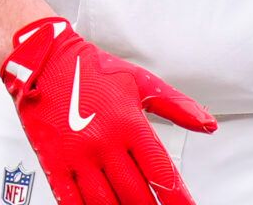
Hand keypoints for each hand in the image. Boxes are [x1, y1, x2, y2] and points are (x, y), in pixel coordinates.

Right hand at [2, 17, 215, 204]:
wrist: (44, 61)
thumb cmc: (93, 71)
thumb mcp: (141, 83)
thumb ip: (178, 107)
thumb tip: (208, 125)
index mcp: (129, 123)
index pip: (159, 170)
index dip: (175, 195)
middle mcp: (105, 143)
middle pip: (135, 192)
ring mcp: (78, 156)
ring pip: (105, 202)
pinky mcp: (54, 164)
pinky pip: (70, 200)